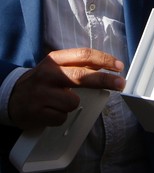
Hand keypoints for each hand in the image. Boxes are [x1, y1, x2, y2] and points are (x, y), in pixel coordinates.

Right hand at [8, 48, 125, 129]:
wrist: (12, 97)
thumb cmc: (43, 81)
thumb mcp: (57, 67)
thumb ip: (78, 66)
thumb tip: (105, 69)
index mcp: (56, 59)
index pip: (84, 55)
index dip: (104, 60)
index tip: (119, 67)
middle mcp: (49, 74)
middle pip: (83, 76)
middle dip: (106, 80)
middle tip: (121, 84)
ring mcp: (42, 93)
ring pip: (73, 102)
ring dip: (72, 105)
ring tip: (59, 102)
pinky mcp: (37, 111)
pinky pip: (62, 117)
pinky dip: (61, 116)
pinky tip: (51, 111)